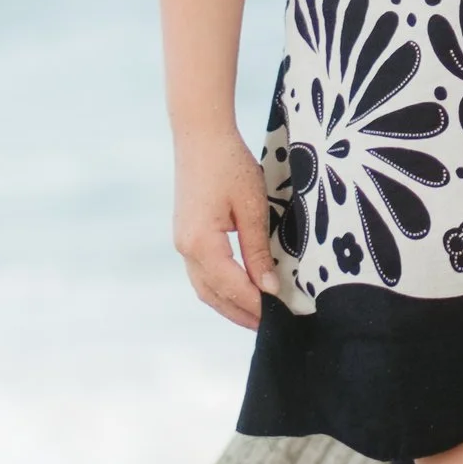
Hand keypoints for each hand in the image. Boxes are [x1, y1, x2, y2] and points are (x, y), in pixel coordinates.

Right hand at [172, 127, 277, 326]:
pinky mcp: (185, 236)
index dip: (256, 305)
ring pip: (204, 289)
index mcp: (201, 243)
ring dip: (229, 305)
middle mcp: (185, 249)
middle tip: (271, 327)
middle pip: (214, 296)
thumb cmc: (230, 164)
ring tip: (256, 316)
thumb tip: (268, 288)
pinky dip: (220, 289)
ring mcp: (181, 244)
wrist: (200, 136)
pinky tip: (238, 292)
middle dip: (241, 314)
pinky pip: (201, 274)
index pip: (233, 287)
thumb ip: (258, 250)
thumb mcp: (252, 207)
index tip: (280, 316)